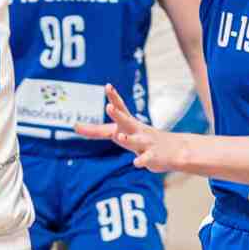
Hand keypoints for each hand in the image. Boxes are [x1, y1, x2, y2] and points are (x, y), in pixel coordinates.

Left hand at [76, 85, 190, 173]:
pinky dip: (141, 160)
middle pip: (126, 121)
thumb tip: (75, 126)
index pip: (121, 108)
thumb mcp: (119, 132)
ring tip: (121, 137)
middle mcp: (137, 130)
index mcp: (130, 123)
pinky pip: (146, 159)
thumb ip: (96, 131)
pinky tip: (135, 163)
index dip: (114, 97)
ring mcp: (146, 143)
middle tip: (108, 107)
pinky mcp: (153, 157)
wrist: (173, 149)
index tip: (107, 86)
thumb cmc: (140, 138)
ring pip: (135, 141)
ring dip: (128, 139)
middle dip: (117, 115)